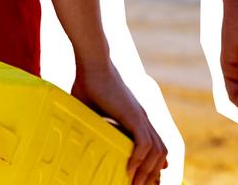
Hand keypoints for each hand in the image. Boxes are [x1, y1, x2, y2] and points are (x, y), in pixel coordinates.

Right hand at [72, 58, 167, 184]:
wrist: (92, 64)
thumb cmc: (88, 85)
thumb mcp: (92, 113)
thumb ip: (95, 125)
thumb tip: (76, 138)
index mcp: (136, 119)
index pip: (155, 147)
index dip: (154, 165)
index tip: (148, 181)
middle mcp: (143, 119)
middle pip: (161, 153)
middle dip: (153, 174)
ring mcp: (140, 117)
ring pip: (157, 151)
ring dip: (147, 171)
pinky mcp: (133, 114)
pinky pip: (144, 143)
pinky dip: (140, 159)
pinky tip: (130, 170)